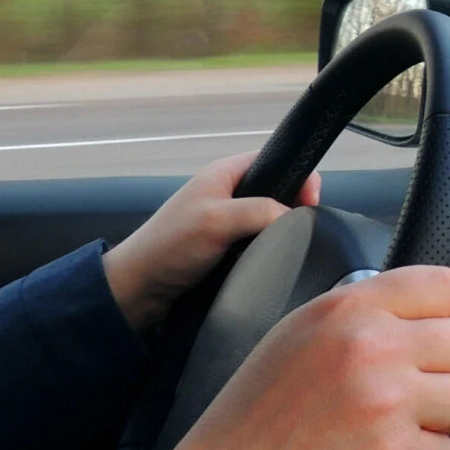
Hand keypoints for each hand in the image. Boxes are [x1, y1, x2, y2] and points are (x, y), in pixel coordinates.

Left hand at [103, 152, 320, 331]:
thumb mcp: (218, 220)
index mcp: (225, 173)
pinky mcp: (225, 248)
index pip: (277, 160)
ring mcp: (226, 222)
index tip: (311, 204)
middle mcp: (228, 193)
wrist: (138, 289)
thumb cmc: (169, 246)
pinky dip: (266, 252)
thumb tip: (298, 218)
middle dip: (294, 209)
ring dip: (279, 235)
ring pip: (270, 221)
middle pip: (278, 191)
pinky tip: (270, 263)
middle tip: (302, 230)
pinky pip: (258, 243)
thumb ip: (261, 211)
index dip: (300, 177)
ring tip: (287, 250)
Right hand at [146, 266, 449, 449]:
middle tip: (422, 392)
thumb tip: (425, 310)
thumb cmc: (255, 418)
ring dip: (440, 421)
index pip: (448, 286)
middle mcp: (373, 345)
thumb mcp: (299, 333)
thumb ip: (361, 312)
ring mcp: (387, 401)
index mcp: (348, 307)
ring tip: (392, 428)